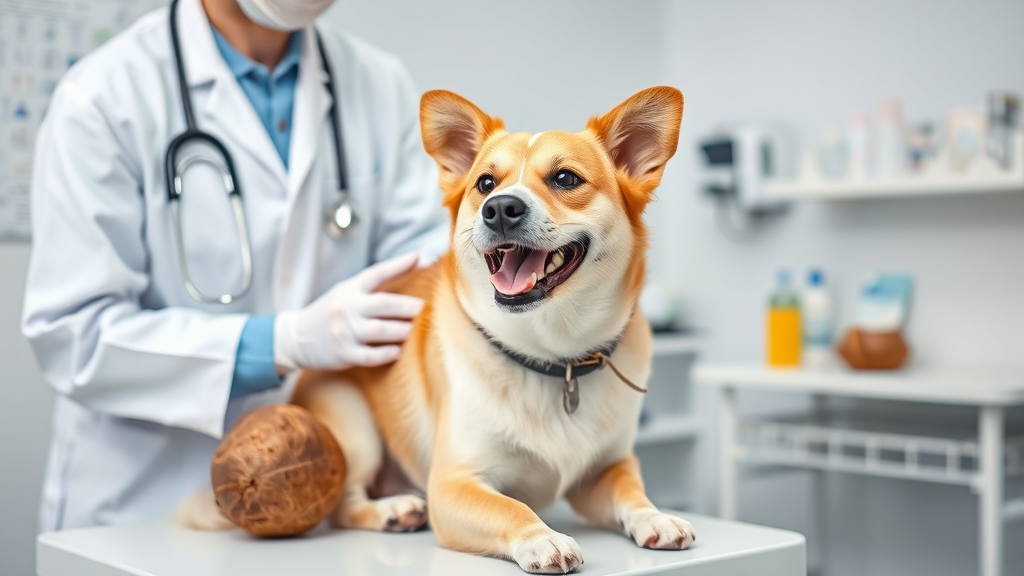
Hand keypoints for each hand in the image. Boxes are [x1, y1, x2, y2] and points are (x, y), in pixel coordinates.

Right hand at [274, 254, 423, 370]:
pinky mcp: (343, 353)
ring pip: (380, 330)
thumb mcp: (347, 292)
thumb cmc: (331, 312)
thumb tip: (414, 261)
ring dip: (402, 330)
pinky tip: (397, 351)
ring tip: (414, 330)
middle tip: (423, 308)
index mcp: (349, 290)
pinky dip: (387, 354)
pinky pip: (370, 356)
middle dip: (407, 306)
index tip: (418, 257)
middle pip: (383, 303)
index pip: (375, 273)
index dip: (398, 265)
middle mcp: (346, 308)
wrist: (297, 338)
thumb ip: (376, 282)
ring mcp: (344, 332)